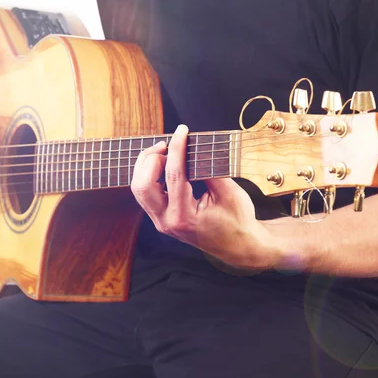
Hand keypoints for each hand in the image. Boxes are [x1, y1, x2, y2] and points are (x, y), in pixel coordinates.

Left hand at [131, 124, 278, 272]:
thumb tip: (194, 146)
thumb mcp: (229, 193)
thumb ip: (209, 169)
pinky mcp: (161, 218)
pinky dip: (150, 175)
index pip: (173, 175)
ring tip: (165, 152)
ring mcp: (161, 222)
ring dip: (147, 166)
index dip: (176, 148)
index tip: (182, 130)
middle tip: (168, 144)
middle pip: (142, 185)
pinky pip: (146, 194)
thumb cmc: (238, 222)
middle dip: (151, 158)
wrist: (239, 246)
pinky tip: (164, 164)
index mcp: (184, 217)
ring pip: (139, 189)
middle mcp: (167, 222)